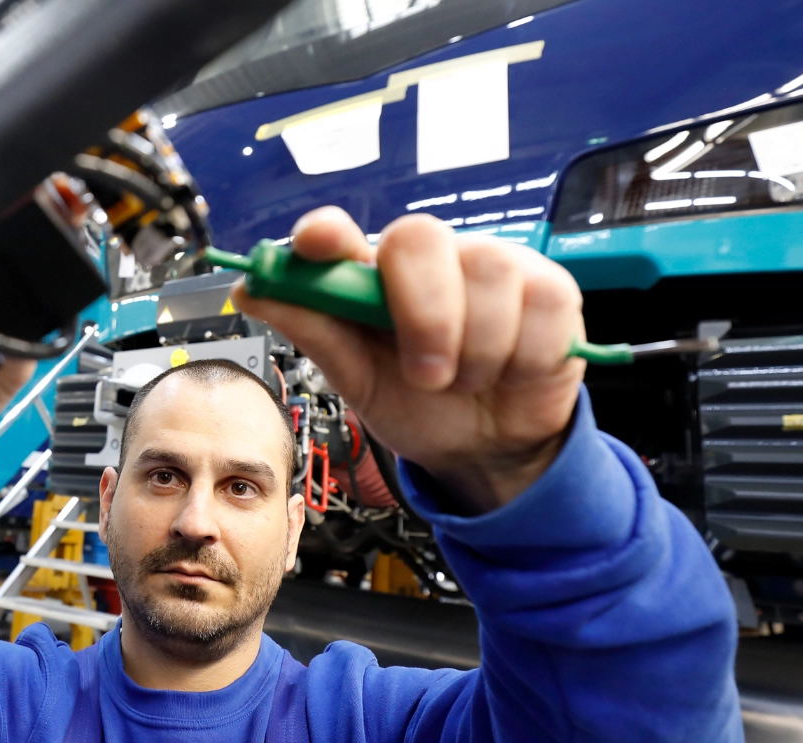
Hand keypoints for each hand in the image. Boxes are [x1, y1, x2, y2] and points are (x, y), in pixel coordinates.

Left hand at [234, 207, 584, 513]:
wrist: (485, 448)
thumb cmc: (418, 402)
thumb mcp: (357, 379)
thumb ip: (313, 329)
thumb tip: (250, 289)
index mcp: (373, 275)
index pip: (340, 234)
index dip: (325, 234)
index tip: (318, 245)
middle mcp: (432, 258)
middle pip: (420, 238)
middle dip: (424, 315)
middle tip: (427, 374)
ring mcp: (496, 266)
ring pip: (489, 277)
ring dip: (477, 354)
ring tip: (468, 381)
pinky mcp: (552, 291)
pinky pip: (542, 308)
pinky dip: (523, 359)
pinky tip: (512, 372)